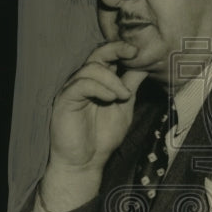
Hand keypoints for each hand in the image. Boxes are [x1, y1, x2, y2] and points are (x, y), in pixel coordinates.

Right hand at [42, 41, 147, 210]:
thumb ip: (131, 86)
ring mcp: (72, 90)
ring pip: (90, 69)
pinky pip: (81, 85)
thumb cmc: (102, 137)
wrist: (85, 162)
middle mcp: (83, 81)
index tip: (139, 51)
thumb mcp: (124, 108)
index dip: (121, 49)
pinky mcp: (65, 100)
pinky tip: (112, 98)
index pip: (107, 56)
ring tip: (124, 95)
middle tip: (133, 53)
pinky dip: (99, 88)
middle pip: (97, 54)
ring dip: (112, 79)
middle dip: (116, 49)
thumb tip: (146, 65)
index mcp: (98, 82)